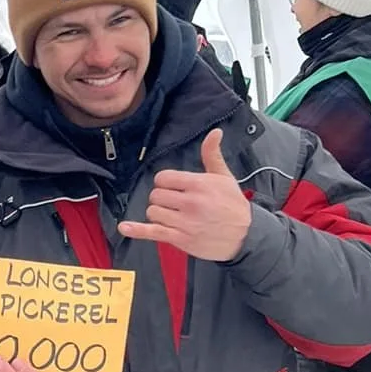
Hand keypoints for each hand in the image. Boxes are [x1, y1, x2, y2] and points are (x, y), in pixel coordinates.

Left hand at [119, 129, 250, 261]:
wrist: (246, 235)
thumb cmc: (233, 205)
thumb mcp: (225, 177)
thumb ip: (212, 154)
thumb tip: (215, 132)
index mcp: (198, 184)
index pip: (163, 178)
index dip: (164, 182)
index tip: (173, 187)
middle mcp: (190, 203)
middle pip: (156, 195)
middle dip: (162, 198)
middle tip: (175, 203)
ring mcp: (184, 222)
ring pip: (153, 212)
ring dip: (159, 214)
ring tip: (173, 216)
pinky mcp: (181, 239)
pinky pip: (153, 232)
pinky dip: (137, 230)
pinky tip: (125, 227)